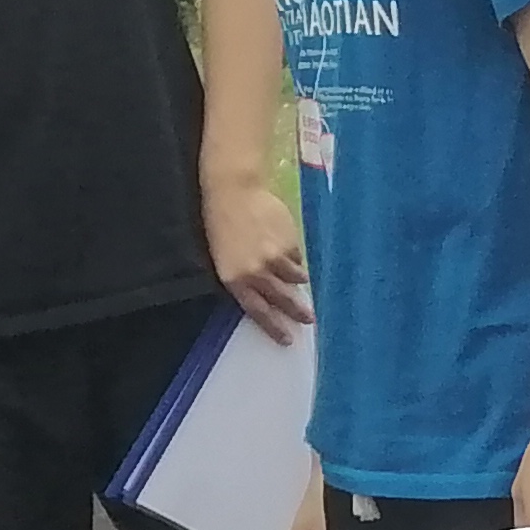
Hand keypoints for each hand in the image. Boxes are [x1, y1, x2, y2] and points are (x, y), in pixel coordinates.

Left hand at [206, 179, 311, 341]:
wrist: (233, 190)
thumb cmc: (220, 222)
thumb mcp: (225, 255)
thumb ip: (245, 274)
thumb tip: (267, 289)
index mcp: (235, 279)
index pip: (258, 311)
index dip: (274, 327)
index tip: (287, 339)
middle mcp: (257, 272)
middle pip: (283, 299)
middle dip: (297, 311)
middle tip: (309, 319)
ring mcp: (276, 258)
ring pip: (294, 278)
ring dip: (298, 281)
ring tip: (302, 282)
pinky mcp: (289, 243)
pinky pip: (296, 257)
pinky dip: (294, 258)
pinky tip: (288, 249)